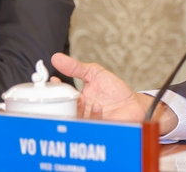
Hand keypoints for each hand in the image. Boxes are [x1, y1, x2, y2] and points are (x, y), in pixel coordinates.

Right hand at [50, 53, 177, 132]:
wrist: (133, 103)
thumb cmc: (114, 90)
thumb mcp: (94, 73)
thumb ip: (76, 67)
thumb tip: (56, 58)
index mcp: (74, 100)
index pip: (57, 98)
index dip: (52, 92)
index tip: (53, 82)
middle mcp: (78, 113)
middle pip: (61, 112)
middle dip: (59, 104)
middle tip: (62, 95)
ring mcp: (87, 122)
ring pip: (74, 120)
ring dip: (76, 109)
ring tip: (82, 99)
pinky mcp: (98, 128)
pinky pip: (90, 125)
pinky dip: (92, 114)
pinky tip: (98, 105)